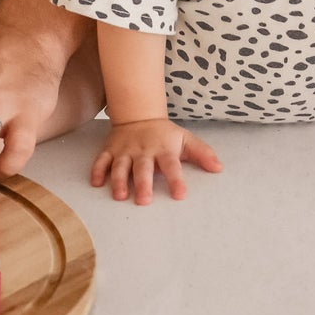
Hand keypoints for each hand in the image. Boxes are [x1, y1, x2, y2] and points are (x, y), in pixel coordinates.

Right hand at [91, 117, 222, 203]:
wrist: (138, 114)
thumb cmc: (165, 134)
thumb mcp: (186, 139)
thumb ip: (202, 154)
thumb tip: (219, 168)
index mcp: (164, 149)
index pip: (171, 165)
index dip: (176, 180)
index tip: (180, 195)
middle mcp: (143, 150)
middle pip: (143, 168)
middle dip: (143, 184)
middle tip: (144, 200)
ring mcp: (125, 150)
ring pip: (120, 166)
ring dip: (118, 180)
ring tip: (120, 196)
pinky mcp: (110, 150)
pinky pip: (101, 160)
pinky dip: (97, 170)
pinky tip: (96, 183)